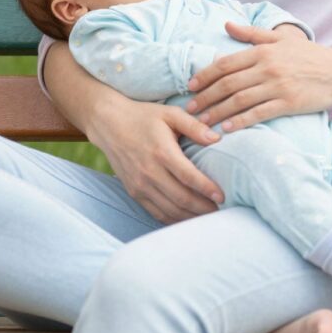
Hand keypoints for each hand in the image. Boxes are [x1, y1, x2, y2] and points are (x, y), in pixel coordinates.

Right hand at [89, 96, 225, 223]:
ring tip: (208, 217)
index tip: (223, 196)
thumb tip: (217, 139)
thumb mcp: (170, 113)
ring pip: (170, 210)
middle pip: (181, 198)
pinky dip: (173, 219)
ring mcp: (140, 185)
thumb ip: (193, 126)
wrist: (108, 123)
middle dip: (204, 208)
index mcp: (161, 152)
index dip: (207, 189)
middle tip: (221, 210)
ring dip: (190, 217)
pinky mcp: (134, 192)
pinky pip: (156, 213)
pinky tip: (187, 218)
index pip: (188, 177)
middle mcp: (149, 172)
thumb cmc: (143, 116)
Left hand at [185, 23, 331, 131]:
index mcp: (263, 51)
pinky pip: (258, 114)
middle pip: (228, 84)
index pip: (226, 63)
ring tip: (202, 122)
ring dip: (217, 112)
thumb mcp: (281, 39)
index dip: (205, 75)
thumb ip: (252, 33)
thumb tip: (226, 24)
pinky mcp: (288, 103)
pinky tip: (227, 128)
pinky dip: (240, 121)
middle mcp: (267, 68)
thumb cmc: (309, 55)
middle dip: (205, 97)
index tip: (190, 86)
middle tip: (189, 108)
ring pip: (239, 101)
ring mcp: (278, 86)